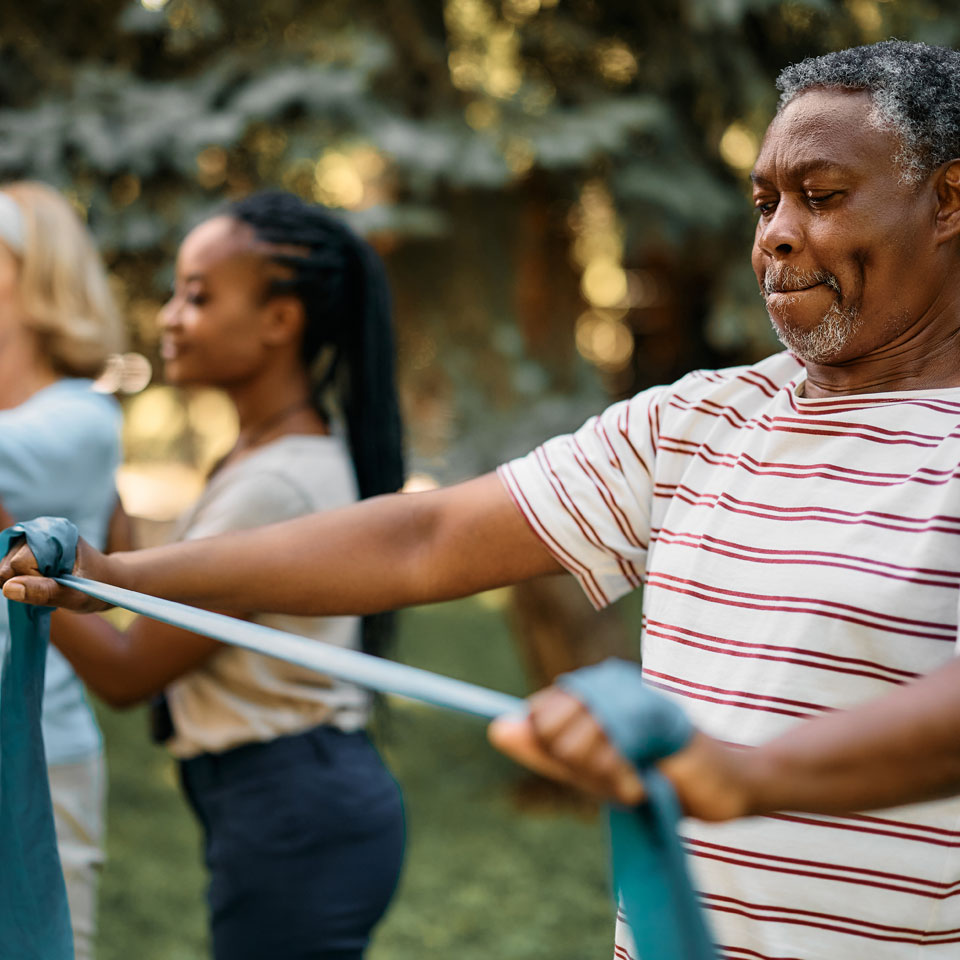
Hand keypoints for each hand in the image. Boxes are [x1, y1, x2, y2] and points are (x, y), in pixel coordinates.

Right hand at [0, 536, 113, 611]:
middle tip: (52, 585)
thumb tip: (8, 588)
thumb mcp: (76, 595)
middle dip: (24, 581)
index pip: (20, 563)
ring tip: (48, 582)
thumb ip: (45, 592)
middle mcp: (43, 530)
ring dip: (21, 580)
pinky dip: (19, 578)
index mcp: (59, 536)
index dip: (32, 582)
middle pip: (9, 562)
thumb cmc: (97, 587)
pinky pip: (9, 565)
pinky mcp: (29, 546)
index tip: (55, 586)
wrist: (108, 580)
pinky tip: (38, 581)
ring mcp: (34, 537)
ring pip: (6, 564)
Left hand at [489, 686, 754, 820]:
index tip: (593, 767)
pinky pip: (612, 754)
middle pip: (550, 729)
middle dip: (579, 768)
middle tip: (618, 774)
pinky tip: (647, 782)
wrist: (720, 785)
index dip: (557, 754)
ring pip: (577, 745)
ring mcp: (631, 694)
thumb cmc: (653, 776)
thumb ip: (543, 750)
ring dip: (605, 778)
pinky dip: (625, 781)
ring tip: (637, 777)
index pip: (538, 716)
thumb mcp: (591, 771)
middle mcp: (607, 682)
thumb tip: (495, 728)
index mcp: (590, 689)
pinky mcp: (656, 713)